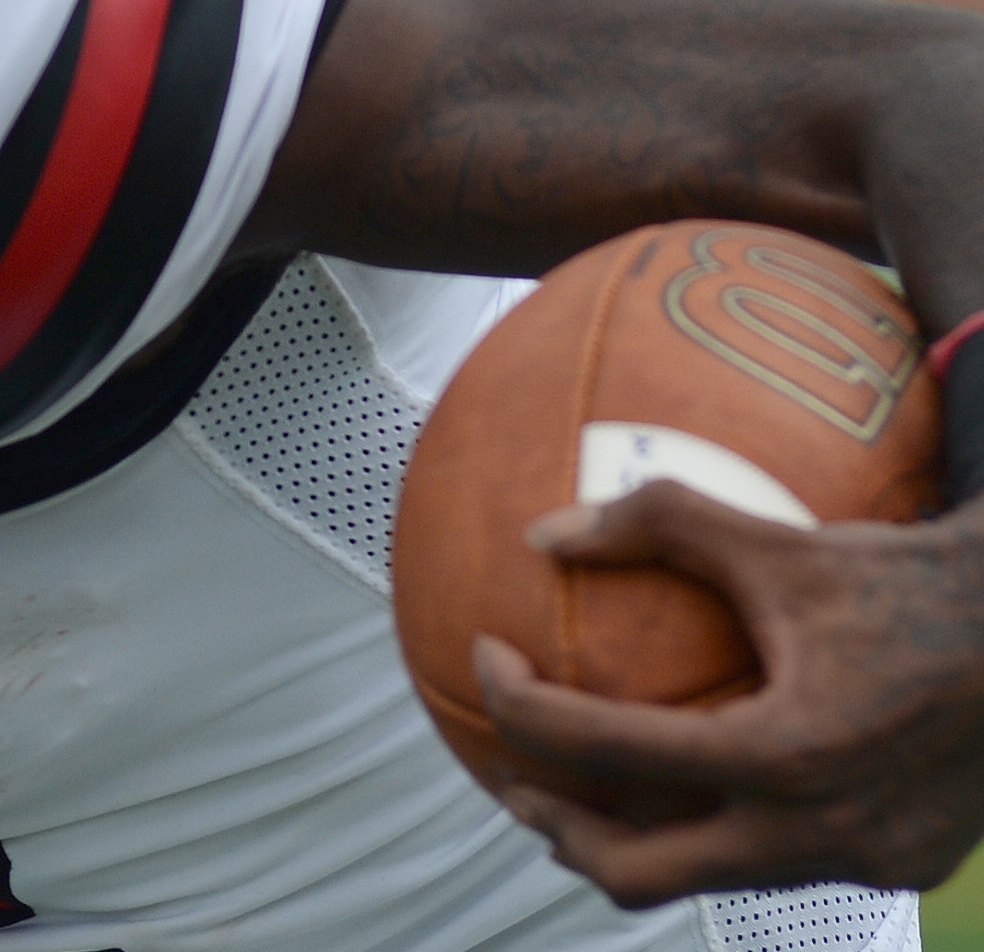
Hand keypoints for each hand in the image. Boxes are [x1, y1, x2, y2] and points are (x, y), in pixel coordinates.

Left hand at [474, 480, 983, 904]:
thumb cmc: (911, 579)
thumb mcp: (781, 541)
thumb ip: (660, 523)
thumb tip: (543, 531)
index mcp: (782, 753)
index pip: (600, 747)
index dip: (516, 704)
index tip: (489, 660)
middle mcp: (820, 828)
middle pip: (637, 869)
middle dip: (559, 829)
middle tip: (511, 780)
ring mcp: (866, 861)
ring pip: (712, 877)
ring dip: (638, 838)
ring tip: (586, 790)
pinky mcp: (903, 868)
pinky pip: (782, 863)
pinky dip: (723, 831)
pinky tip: (700, 784)